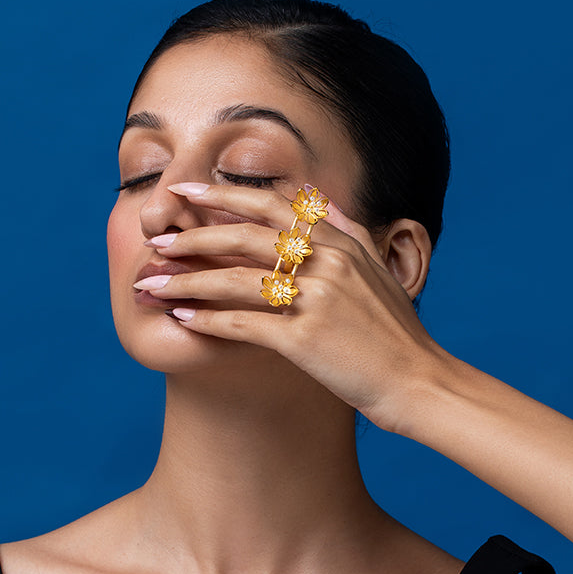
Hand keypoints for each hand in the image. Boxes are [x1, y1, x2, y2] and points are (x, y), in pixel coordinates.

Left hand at [133, 181, 447, 432]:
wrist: (420, 383)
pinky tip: (180, 321)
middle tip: (157, 240)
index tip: (186, 190)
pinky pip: (242, 324)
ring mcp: (317, 299)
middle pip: (244, 236)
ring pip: (234, 280)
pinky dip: (207, 322)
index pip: (272, 206)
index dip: (224, 195)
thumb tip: (322, 200)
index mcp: (342, 243)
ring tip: (151, 284)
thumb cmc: (397, 336)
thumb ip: (348, 232)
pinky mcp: (306, 339)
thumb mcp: (379, 272)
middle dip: (193, 237)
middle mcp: (328, 263)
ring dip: (186, 281)